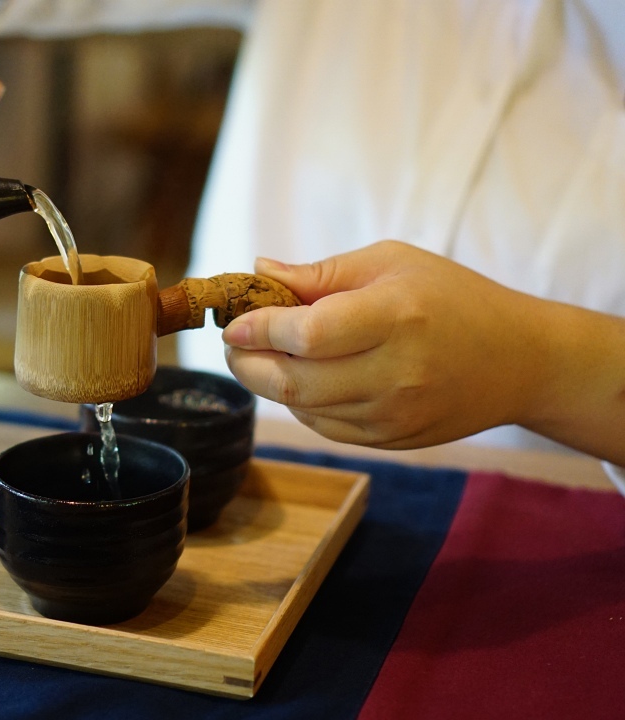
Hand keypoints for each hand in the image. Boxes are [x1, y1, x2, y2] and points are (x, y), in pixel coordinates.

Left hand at [221, 241, 550, 448]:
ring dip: (267, 383)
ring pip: (302, 408)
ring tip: (259, 356)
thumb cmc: (451, 297)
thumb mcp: (391, 263)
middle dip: (246, 363)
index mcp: (395, 317)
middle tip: (232, 344)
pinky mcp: (391, 440)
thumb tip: (257, 271)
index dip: (258, 330)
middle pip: (293, 383)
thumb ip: (320, 273)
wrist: (519, 360)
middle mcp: (395, 373)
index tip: (233, 321)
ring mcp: (393, 415)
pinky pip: (324, 427)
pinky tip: (299, 379)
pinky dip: (299, 404)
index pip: (306, 335)